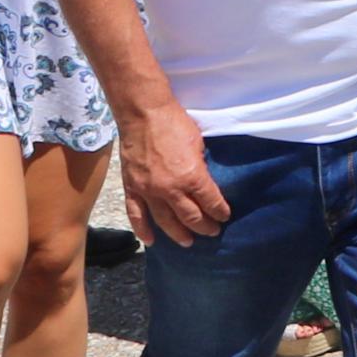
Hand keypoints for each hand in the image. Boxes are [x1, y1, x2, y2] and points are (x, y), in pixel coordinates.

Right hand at [117, 99, 230, 246]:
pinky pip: (137, 216)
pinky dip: (143, 230)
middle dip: (204, 227)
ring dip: (178, 234)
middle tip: (212, 232)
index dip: (220, 212)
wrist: (144, 114)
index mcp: (192, 177)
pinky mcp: (132, 189)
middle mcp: (170, 189)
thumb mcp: (199, 144)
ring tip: (188, 242)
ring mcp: (149, 191)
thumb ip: (200, 167)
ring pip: (165, 222)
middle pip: (190, 217)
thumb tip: (203, 182)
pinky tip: (151, 241)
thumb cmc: (175, 124)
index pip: (211, 202)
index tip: (225, 216)